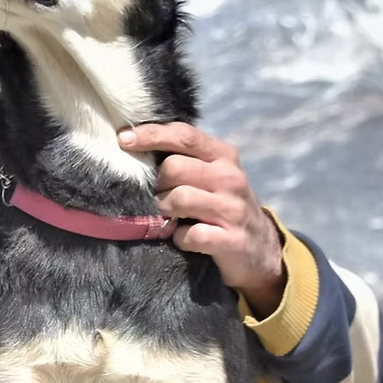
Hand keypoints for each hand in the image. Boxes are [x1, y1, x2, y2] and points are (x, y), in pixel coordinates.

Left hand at [118, 122, 285, 317]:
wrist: (260, 247)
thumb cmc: (221, 203)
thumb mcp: (210, 174)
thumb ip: (184, 158)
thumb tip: (133, 143)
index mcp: (223, 155)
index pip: (184, 135)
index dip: (151, 134)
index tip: (123, 139)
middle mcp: (230, 178)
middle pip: (174, 168)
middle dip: (157, 183)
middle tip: (158, 196)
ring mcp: (233, 209)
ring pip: (179, 199)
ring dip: (163, 211)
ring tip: (168, 217)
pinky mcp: (232, 240)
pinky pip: (189, 234)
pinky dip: (179, 238)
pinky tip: (183, 237)